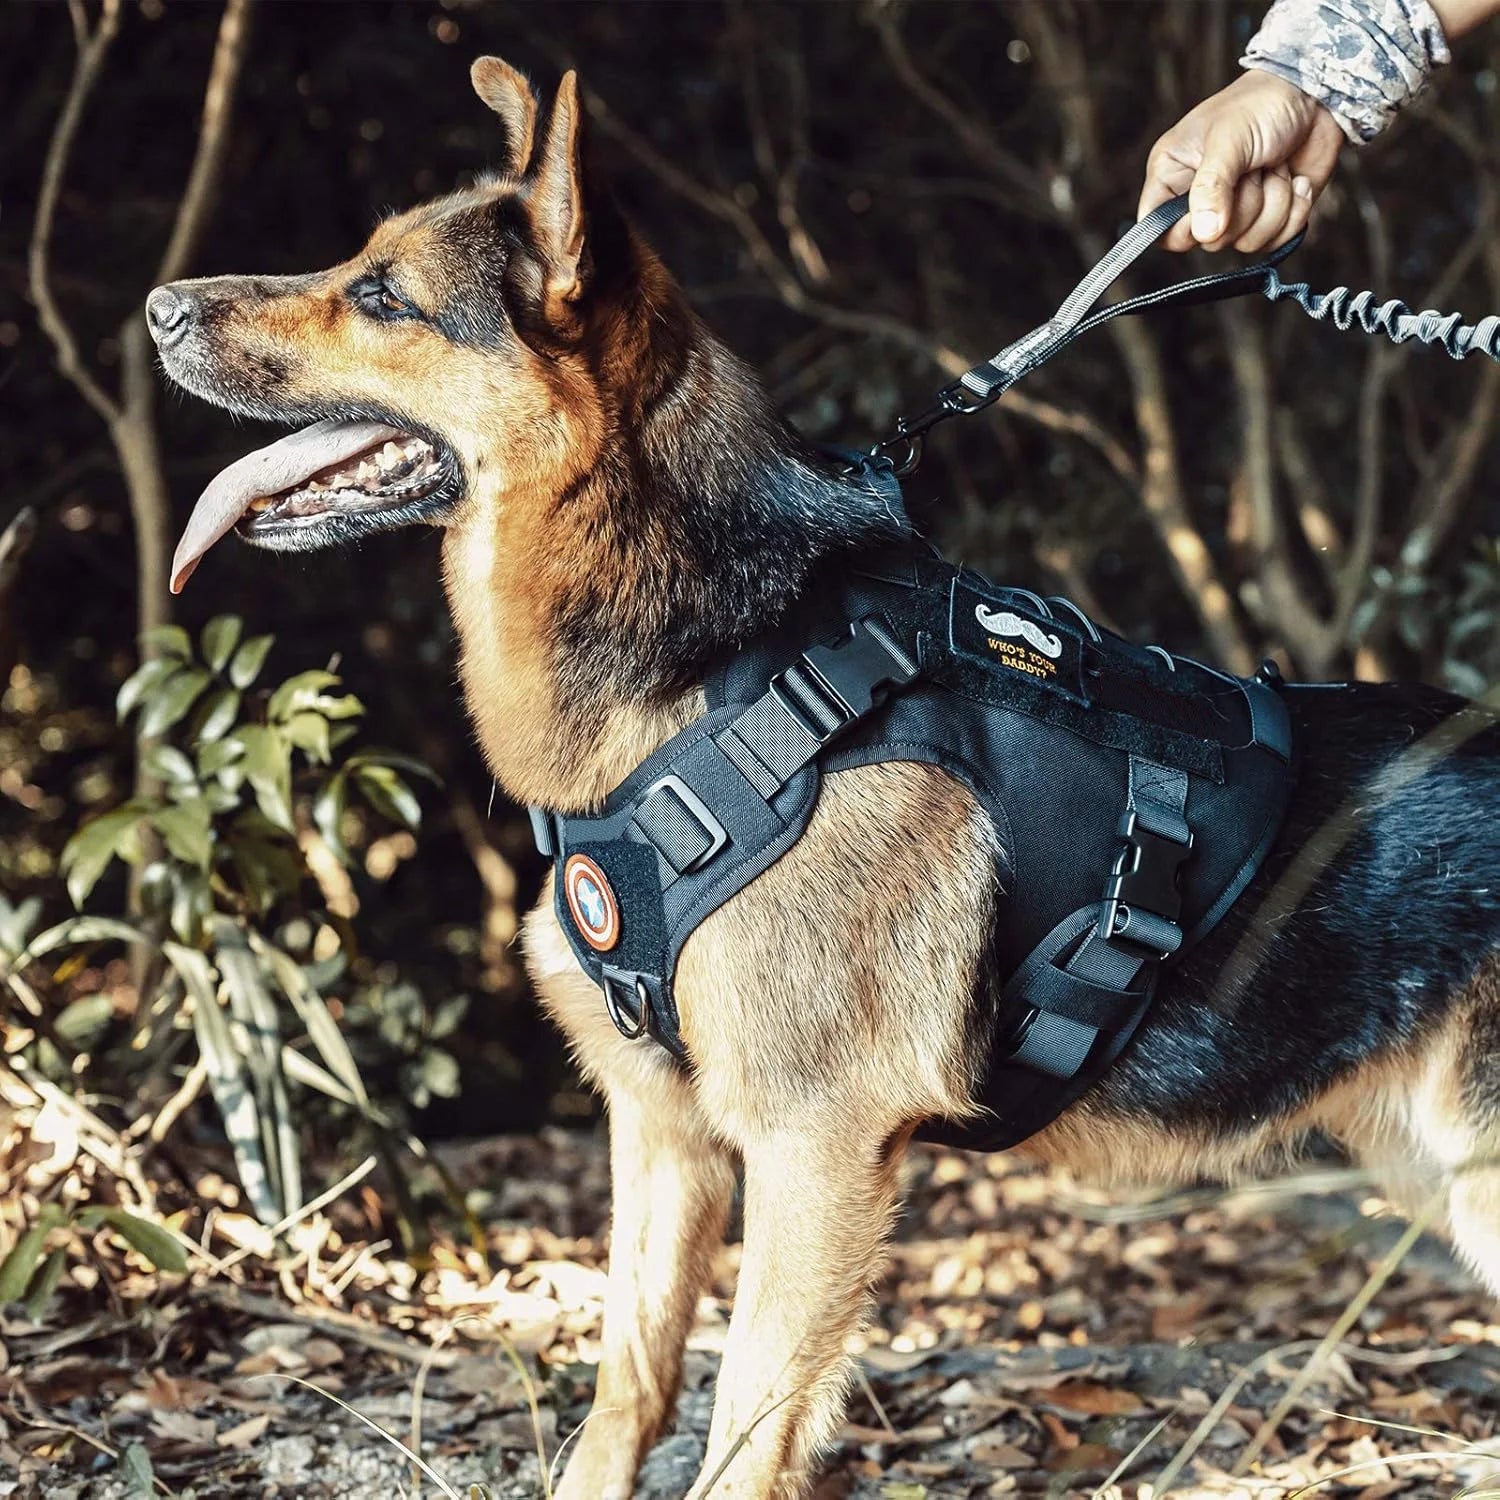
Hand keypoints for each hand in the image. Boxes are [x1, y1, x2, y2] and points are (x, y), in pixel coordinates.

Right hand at [1138, 70, 1344, 251]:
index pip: (1158, 230)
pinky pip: (1276, 241)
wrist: (1313, 95)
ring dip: (1275, 204)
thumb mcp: (1229, 139)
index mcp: (1173, 177)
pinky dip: (1294, 210)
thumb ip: (1211, 186)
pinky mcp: (1268, 219)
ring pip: (1247, 242)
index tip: (1209, 209)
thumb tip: (1204, 234)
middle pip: (1210, 241)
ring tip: (1275, 167)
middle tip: (1254, 168)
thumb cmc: (1260, 104)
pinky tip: (1295, 181)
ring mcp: (1235, 213)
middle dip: (1245, 206)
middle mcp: (1200, 201)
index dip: (1183, 231)